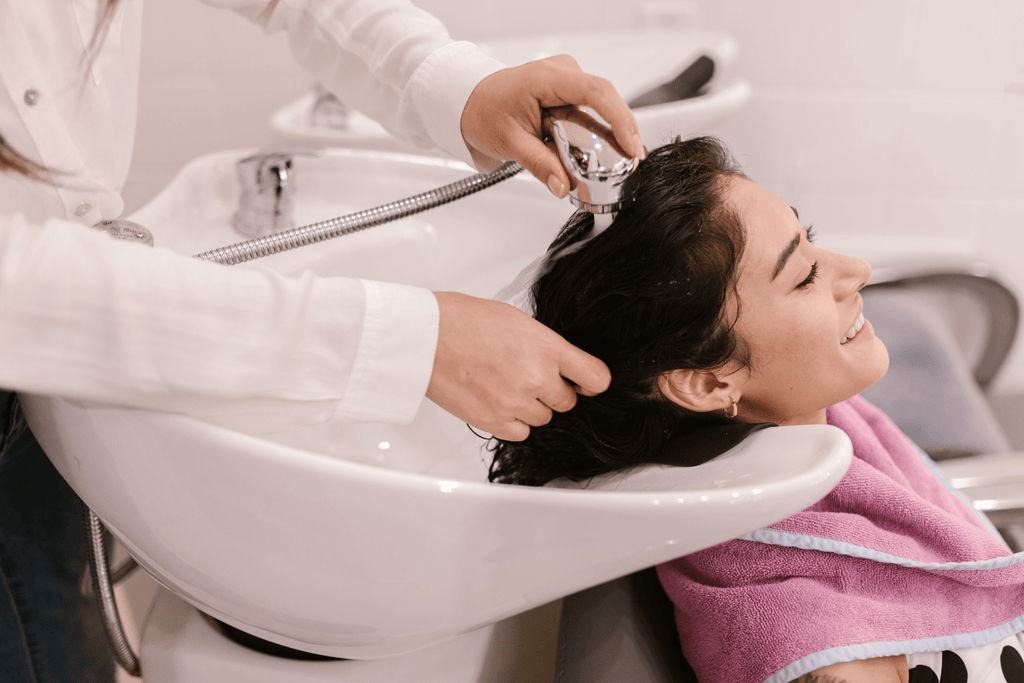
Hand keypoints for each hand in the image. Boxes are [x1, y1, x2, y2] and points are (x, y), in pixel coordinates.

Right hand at [426, 292, 610, 440]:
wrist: (426, 336)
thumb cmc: (463, 320)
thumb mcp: (517, 321)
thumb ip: (543, 346)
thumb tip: (555, 363)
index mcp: (548, 347)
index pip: (596, 377)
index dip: (592, 382)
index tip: (584, 383)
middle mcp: (537, 378)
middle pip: (567, 402)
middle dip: (553, 391)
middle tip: (528, 376)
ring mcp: (516, 402)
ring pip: (543, 419)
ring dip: (531, 407)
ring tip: (505, 385)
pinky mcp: (493, 420)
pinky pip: (520, 432)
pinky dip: (513, 422)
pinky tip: (497, 402)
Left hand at [460, 54, 643, 197]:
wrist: (470, 101)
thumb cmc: (484, 112)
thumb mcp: (510, 143)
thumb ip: (540, 165)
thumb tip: (563, 186)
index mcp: (547, 77)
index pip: (596, 92)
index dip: (620, 119)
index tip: (632, 146)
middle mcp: (563, 73)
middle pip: (606, 100)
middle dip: (622, 132)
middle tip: (632, 162)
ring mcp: (568, 81)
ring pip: (601, 107)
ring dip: (610, 134)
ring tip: (621, 161)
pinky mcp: (569, 93)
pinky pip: (592, 111)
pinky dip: (598, 132)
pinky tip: (605, 151)